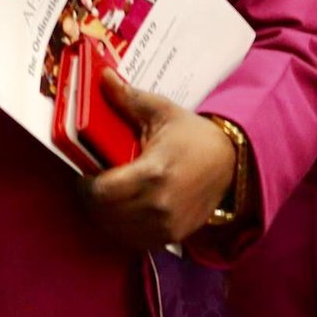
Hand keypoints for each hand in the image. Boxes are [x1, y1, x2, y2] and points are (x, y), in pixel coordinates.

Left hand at [84, 69, 237, 249]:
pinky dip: (122, 227)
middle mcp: (158, 205)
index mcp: (154, 173)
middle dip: (92, 198)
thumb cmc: (193, 136)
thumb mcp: (162, 112)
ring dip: (105, 214)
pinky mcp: (171, 237)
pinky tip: (126, 208)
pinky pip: (132, 240)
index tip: (86, 172)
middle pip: (103, 213)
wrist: (231, 162)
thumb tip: (102, 77)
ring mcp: (165, 225)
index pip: (101, 192)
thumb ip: (129, 99)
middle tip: (94, 182)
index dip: (86, 184)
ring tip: (108, 195)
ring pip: (114, 230)